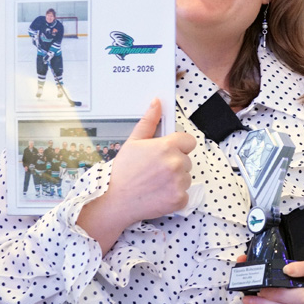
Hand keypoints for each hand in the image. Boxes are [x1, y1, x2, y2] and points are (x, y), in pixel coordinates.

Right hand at [105, 98, 195, 221]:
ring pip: (186, 177)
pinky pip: (184, 194)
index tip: (168, 152)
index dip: (179, 146)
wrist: (115, 200)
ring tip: (155, 182)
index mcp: (167, 146)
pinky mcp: (179, 199)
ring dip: (175, 180)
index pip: (189, 141)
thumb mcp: (133, 142)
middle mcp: (176, 163)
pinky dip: (174, 196)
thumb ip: (149, 122)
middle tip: (155, 170)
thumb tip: (157, 104)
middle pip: (186, 160)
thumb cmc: (122, 172)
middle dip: (174, 163)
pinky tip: (159, 194)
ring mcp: (179, 182)